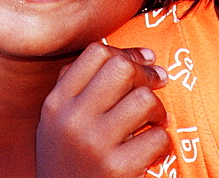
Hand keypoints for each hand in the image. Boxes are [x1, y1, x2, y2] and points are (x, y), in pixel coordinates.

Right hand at [36, 42, 170, 177]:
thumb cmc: (68, 160)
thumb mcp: (57, 121)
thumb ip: (80, 84)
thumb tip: (141, 55)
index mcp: (55, 103)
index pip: (96, 53)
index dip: (127, 53)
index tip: (143, 63)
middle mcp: (71, 120)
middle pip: (121, 69)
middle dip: (146, 76)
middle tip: (156, 87)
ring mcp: (94, 145)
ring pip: (144, 100)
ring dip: (158, 110)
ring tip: (154, 123)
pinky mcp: (117, 170)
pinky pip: (158, 138)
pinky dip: (163, 144)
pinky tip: (152, 152)